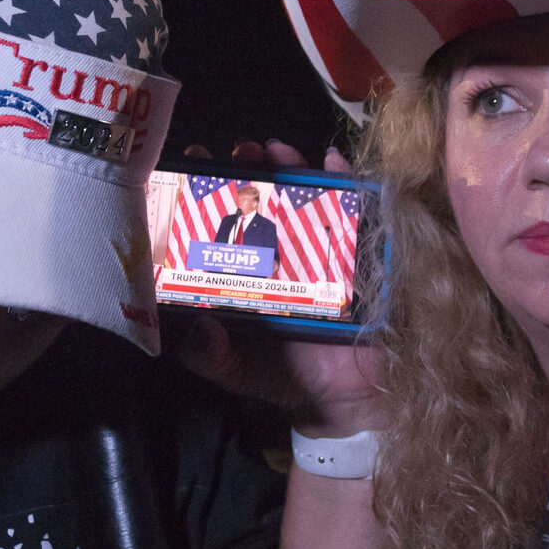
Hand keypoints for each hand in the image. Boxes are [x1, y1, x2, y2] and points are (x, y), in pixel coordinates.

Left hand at [177, 140, 385, 436]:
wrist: (354, 399)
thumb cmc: (293, 379)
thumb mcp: (239, 371)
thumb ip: (211, 358)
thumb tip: (197, 330)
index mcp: (248, 272)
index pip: (221, 222)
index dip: (205, 194)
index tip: (188, 169)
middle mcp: (281, 250)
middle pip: (261, 196)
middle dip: (247, 167)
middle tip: (236, 152)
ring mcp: (321, 246)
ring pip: (302, 192)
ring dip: (288, 163)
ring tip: (273, 149)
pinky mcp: (360, 248)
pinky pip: (355, 205)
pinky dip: (345, 178)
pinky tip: (331, 161)